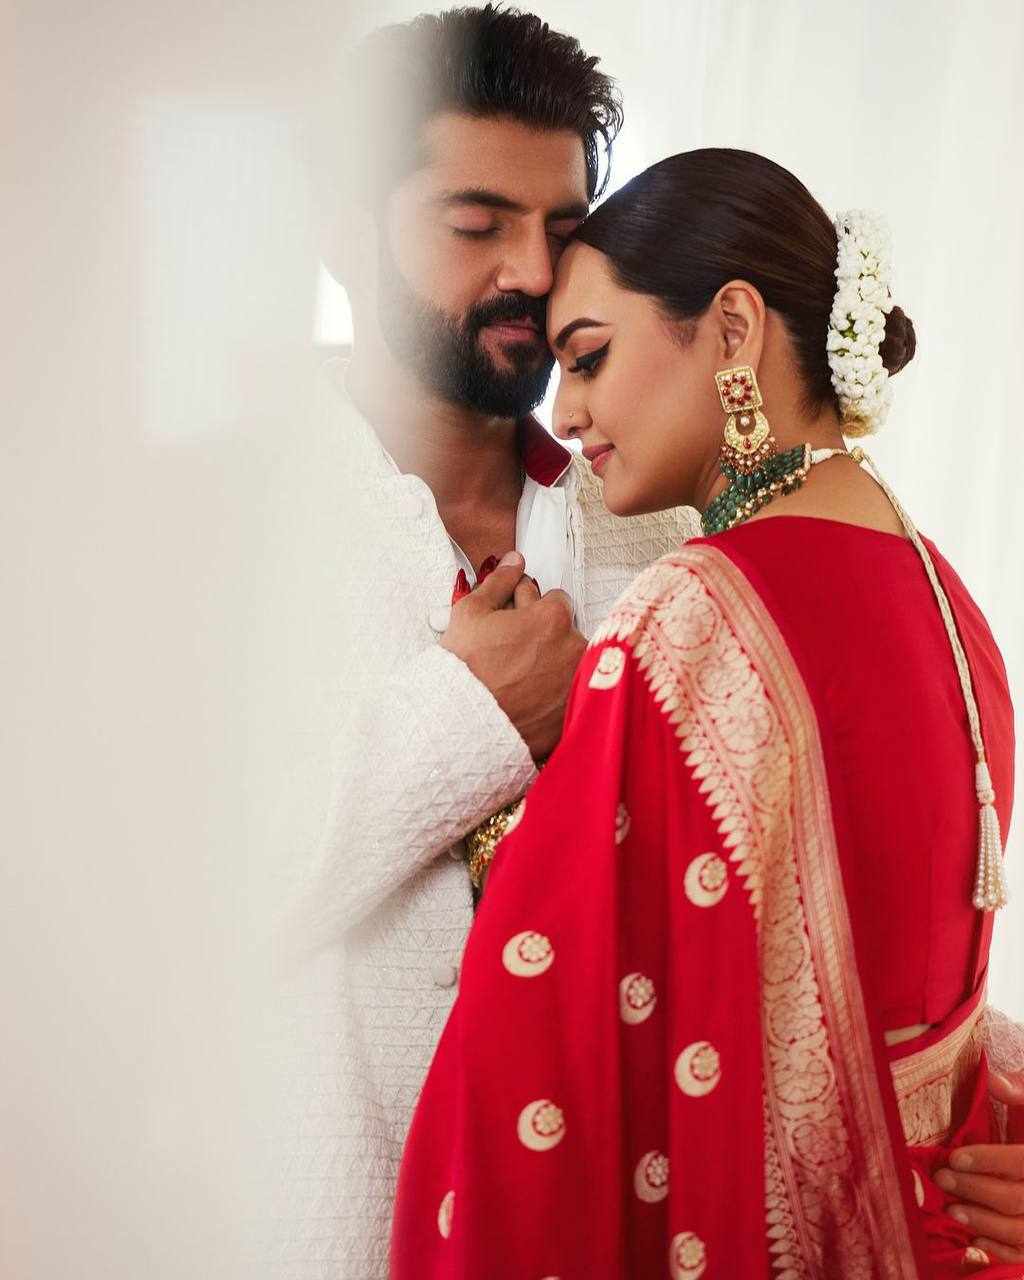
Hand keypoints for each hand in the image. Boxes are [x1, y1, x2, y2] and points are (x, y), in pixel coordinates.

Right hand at [441, 552, 585, 760]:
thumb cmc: (463, 668)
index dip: (534, 608)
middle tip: (516, 652)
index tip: (518, 622)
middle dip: (546, 636)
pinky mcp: (574, 714)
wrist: (461, 724)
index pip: (557, 600)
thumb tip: (514, 561)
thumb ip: (499, 582)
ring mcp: (578, 684)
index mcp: (553, 617)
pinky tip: (530, 699)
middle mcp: (574, 648)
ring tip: (521, 678)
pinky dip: (556, 696)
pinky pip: (571, 696)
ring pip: (571, 663)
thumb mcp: (471, 613)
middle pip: (568, 632)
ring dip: (553, 665)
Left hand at [934, 1071, 1023, 1262]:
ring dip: (984, 1223)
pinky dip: (1002, 1250)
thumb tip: (995, 1081)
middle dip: (976, 1190)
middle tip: (942, 1179)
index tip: (955, 1158)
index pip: (1022, 1161)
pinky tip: (974, 1237)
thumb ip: (1022, 1089)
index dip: (989, 1161)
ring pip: (1022, 1231)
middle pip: (1018, 1199)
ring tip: (951, 1209)